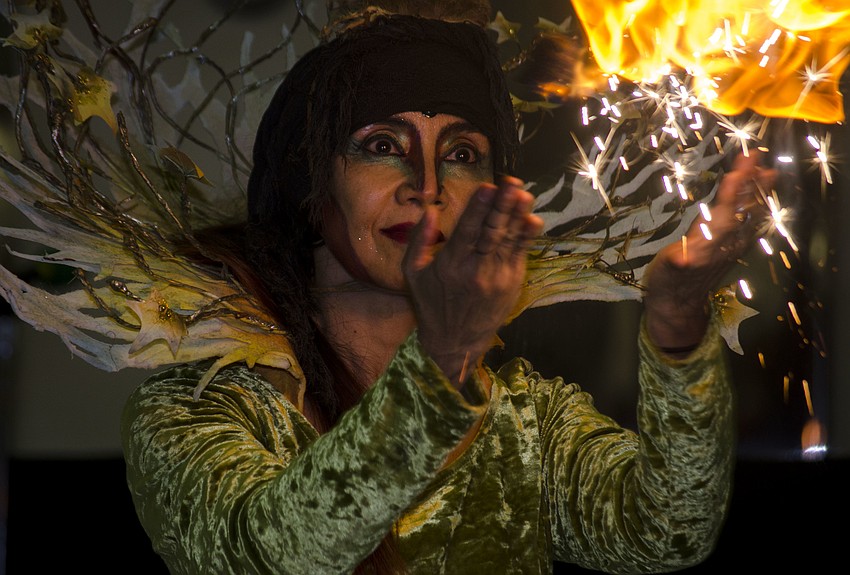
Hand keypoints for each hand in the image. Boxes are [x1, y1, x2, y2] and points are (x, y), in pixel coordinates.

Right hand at [403, 176, 543, 385]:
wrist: (456, 343)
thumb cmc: (432, 305)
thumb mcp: (413, 273)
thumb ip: (419, 241)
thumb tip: (430, 212)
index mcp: (450, 265)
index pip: (467, 231)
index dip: (478, 208)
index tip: (487, 187)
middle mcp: (475, 270)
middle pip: (492, 232)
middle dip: (503, 206)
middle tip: (512, 184)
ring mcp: (497, 277)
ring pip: (509, 240)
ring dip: (518, 216)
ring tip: (524, 194)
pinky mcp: (512, 283)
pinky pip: (520, 254)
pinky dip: (527, 236)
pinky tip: (532, 219)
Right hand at [644, 152, 776, 354]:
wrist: (680, 306)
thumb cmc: (668, 284)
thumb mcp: (665, 272)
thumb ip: (676, 263)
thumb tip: (682, 259)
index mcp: (707, 246)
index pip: (723, 213)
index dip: (732, 192)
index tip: (739, 169)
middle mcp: (724, 245)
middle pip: (741, 210)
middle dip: (749, 183)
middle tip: (756, 156)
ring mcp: (732, 247)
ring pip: (748, 216)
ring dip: (757, 192)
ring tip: (766, 170)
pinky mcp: (733, 248)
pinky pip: (750, 224)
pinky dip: (757, 207)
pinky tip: (762, 199)